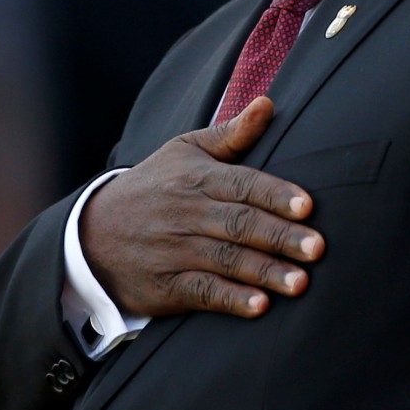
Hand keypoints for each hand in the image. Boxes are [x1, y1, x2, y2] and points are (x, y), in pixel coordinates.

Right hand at [78, 97, 324, 318]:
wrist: (91, 233)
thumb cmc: (155, 186)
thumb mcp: (184, 151)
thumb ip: (232, 134)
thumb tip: (268, 103)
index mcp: (197, 178)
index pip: (243, 184)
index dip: (275, 195)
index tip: (307, 206)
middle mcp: (188, 214)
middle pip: (240, 224)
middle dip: (280, 236)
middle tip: (318, 248)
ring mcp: (175, 251)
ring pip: (226, 260)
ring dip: (265, 272)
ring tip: (301, 282)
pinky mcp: (166, 285)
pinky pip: (202, 292)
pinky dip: (230, 300)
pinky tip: (259, 306)